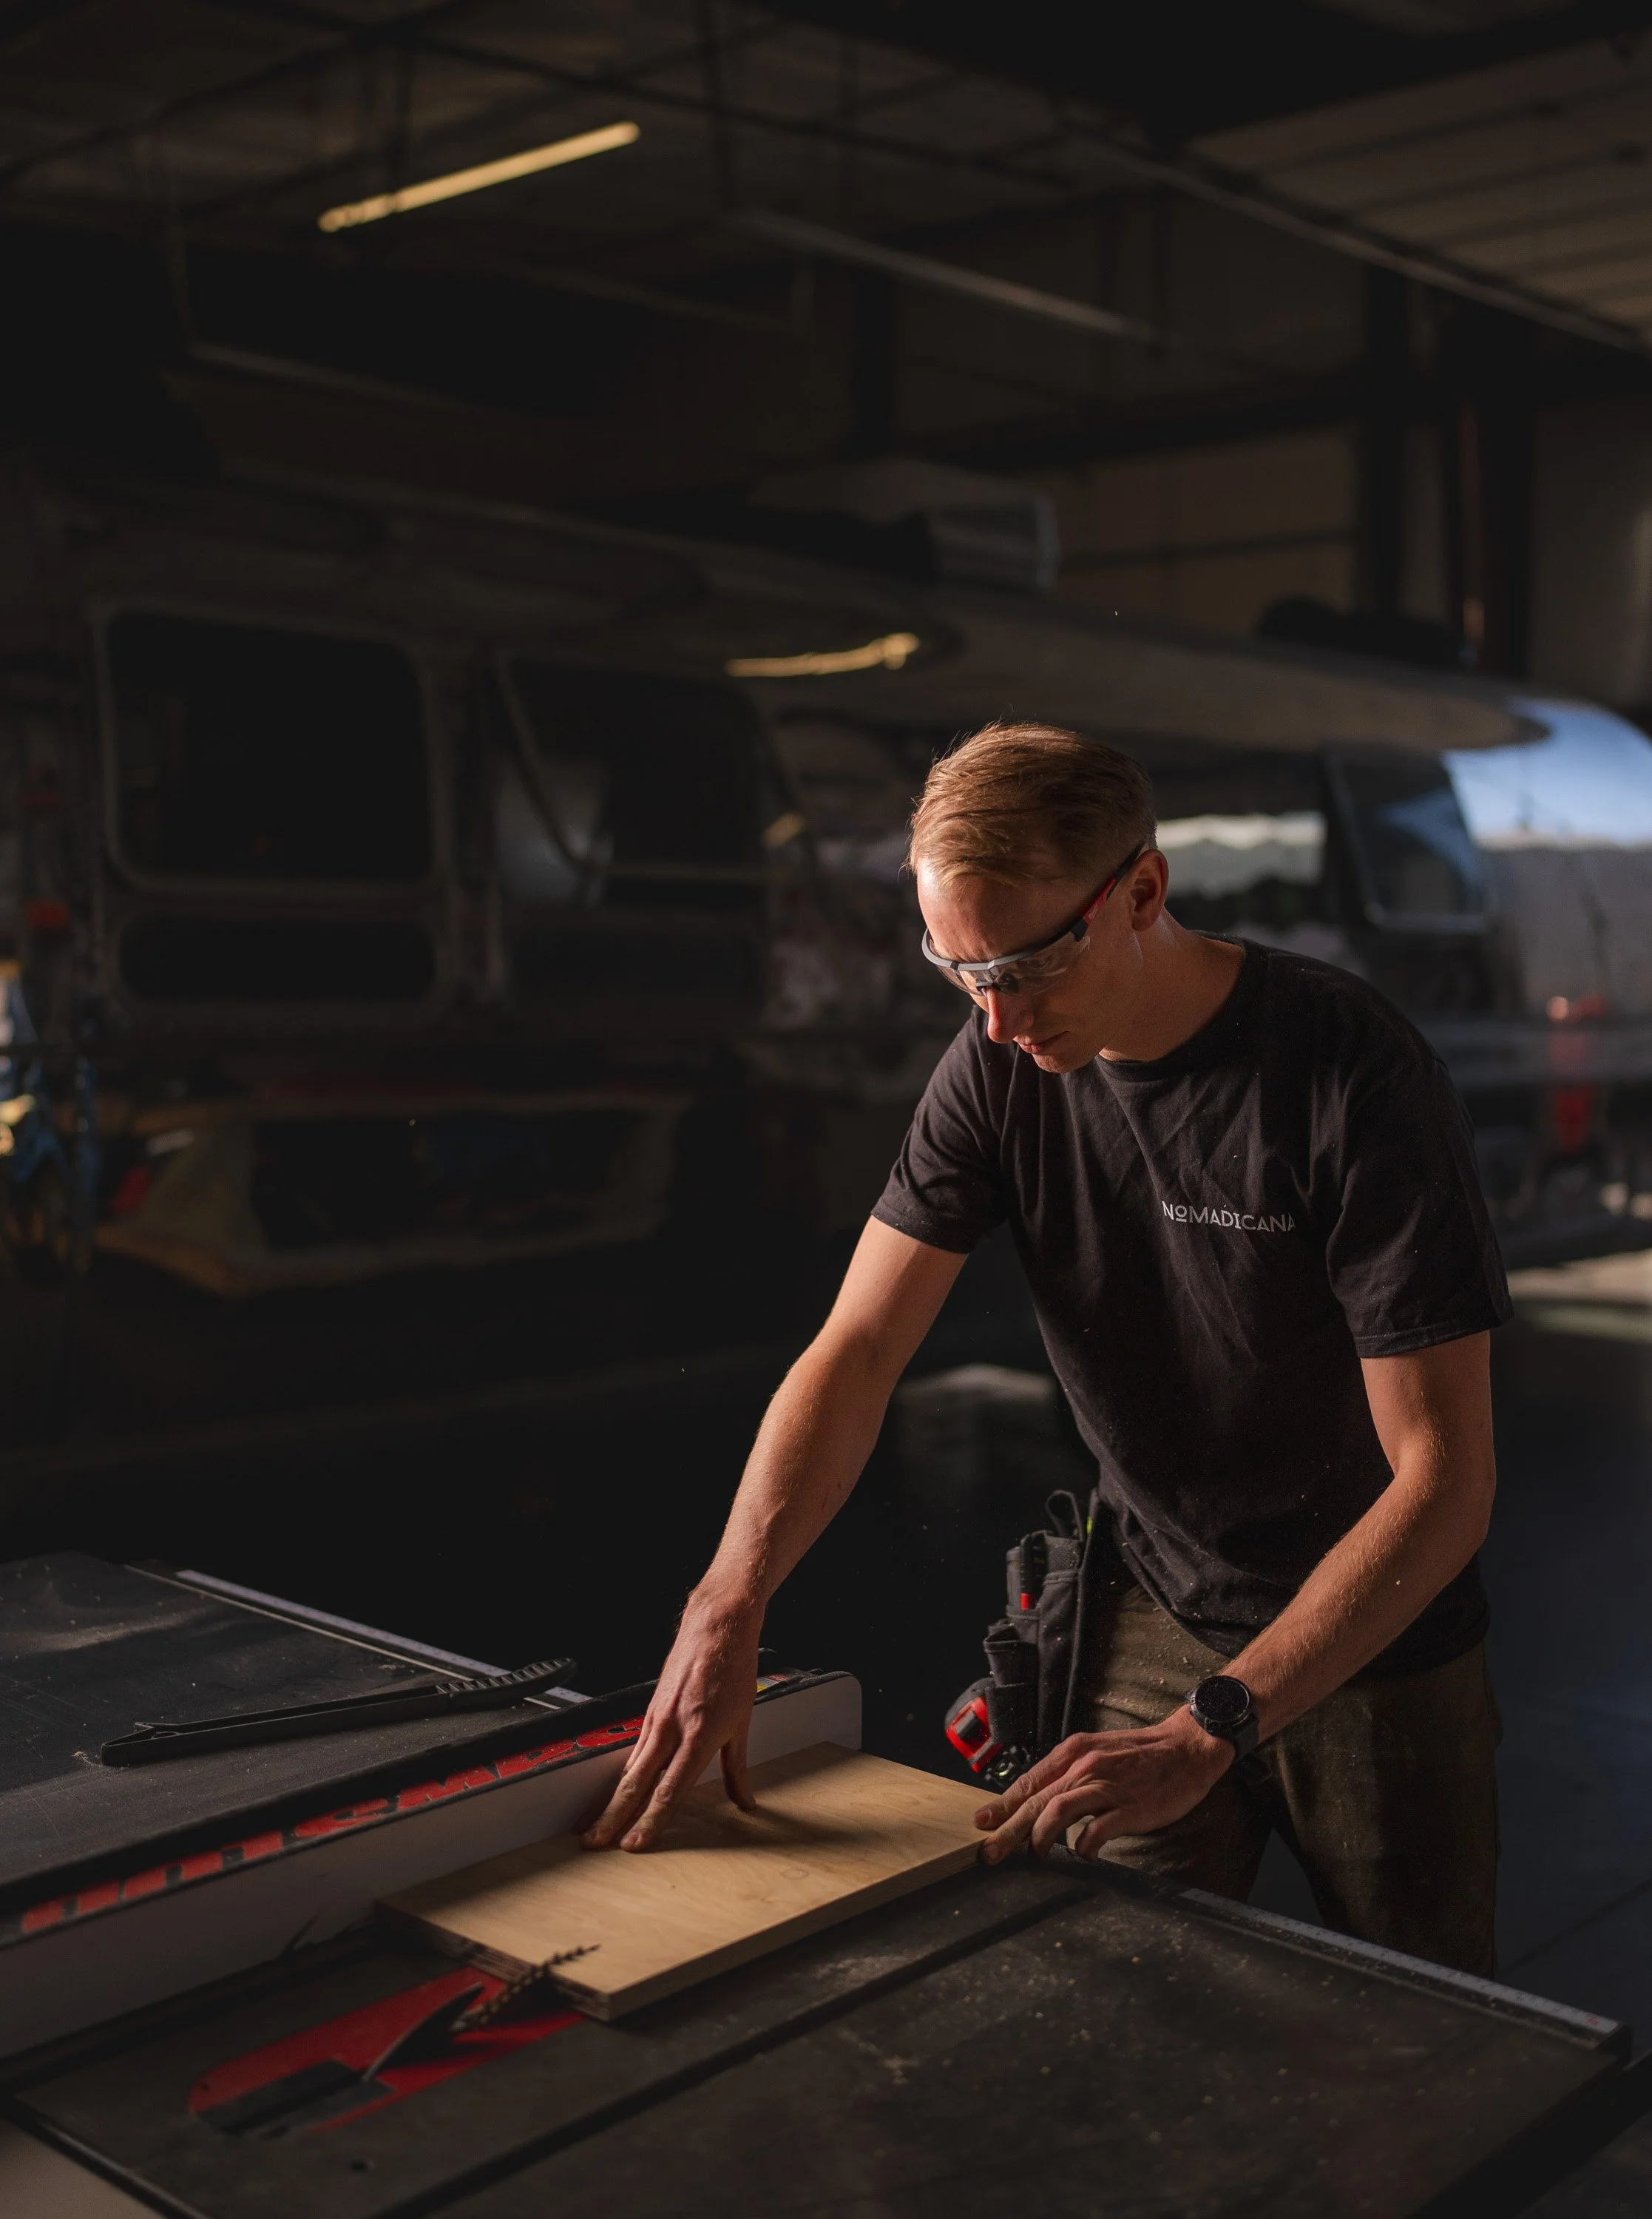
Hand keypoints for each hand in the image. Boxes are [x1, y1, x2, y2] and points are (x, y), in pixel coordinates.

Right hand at [579, 1595, 761, 1852]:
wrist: (717, 1628)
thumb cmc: (734, 1671)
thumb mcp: (742, 1723)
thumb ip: (738, 1769)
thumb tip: (745, 1802)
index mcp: (699, 1735)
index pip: (670, 1790)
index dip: (651, 1821)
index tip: (634, 1845)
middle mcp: (673, 1729)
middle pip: (637, 1783)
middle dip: (614, 1817)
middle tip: (595, 1844)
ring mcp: (658, 1719)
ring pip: (629, 1768)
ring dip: (610, 1800)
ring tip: (592, 1826)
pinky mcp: (651, 1711)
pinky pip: (634, 1750)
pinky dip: (622, 1775)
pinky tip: (613, 1792)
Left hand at [974, 1709, 1232, 1863]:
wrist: (1187, 1747)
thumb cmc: (1141, 1755)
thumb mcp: (1097, 1753)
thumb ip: (1070, 1774)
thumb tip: (1041, 1801)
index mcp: (1074, 1751)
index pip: (1029, 1781)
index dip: (1002, 1805)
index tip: (981, 1823)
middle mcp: (1085, 1766)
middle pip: (1036, 1801)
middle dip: (1008, 1829)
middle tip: (989, 1852)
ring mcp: (1106, 1786)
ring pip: (1057, 1812)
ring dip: (1039, 1839)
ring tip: (1035, 1857)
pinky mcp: (1129, 1807)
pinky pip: (1095, 1830)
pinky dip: (1083, 1846)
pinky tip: (1082, 1855)